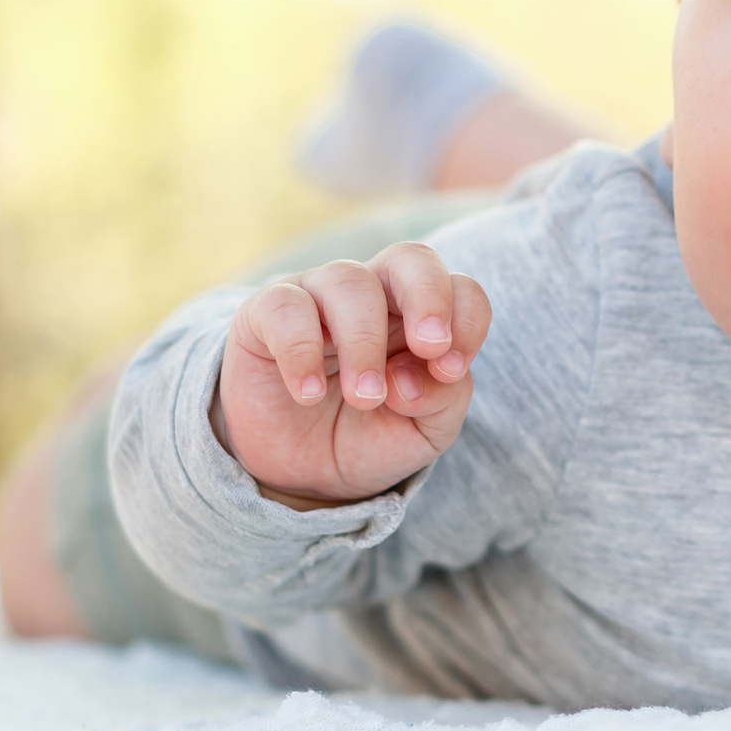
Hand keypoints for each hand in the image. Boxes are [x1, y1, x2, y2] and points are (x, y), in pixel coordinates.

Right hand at [215, 243, 489, 509]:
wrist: (297, 472)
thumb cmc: (368, 436)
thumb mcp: (421, 433)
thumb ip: (438, 401)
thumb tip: (409, 375)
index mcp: (421, 317)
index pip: (460, 289)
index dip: (466, 321)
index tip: (450, 371)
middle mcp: (375, 294)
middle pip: (410, 258)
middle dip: (428, 297)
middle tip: (430, 348)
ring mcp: (318, 297)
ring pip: (349, 281)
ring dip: (364, 342)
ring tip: (365, 398)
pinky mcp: (264, 313)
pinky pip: (284, 307)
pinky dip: (300, 349)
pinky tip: (309, 393)